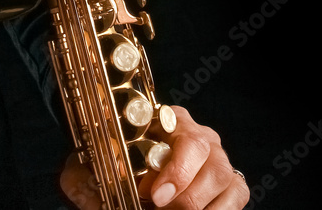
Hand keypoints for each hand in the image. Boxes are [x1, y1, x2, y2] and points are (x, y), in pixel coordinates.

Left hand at [60, 106, 249, 208]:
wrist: (126, 173)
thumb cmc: (110, 169)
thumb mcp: (89, 169)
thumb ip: (85, 178)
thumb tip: (93, 193)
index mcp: (169, 121)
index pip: (184, 140)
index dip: (173, 172)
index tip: (153, 196)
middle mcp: (202, 136)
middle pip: (210, 162)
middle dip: (185, 195)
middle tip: (160, 207)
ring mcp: (220, 161)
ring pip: (224, 181)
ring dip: (196, 206)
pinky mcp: (232, 187)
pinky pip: (236, 199)